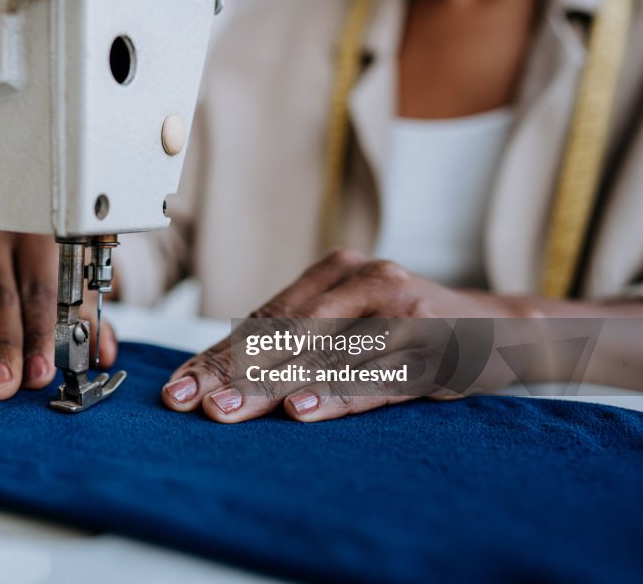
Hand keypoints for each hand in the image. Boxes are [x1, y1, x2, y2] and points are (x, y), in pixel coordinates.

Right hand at [0, 218, 117, 400]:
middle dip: (0, 348)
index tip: (39, 372)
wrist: (24, 246)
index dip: (40, 335)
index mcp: (37, 238)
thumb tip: (102, 353)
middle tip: (0, 387)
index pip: (40, 290)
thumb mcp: (80, 287)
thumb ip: (90, 321)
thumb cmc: (56, 272)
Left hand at [162, 249, 539, 422]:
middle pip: (287, 333)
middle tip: (190, 400)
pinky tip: (302, 409)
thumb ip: (301, 335)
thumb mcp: (353, 317)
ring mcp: (405, 314)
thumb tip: (224, 370)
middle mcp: (369, 282)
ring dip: (271, 387)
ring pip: (325, 356)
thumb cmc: (409, 326)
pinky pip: (377, 378)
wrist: (501, 327)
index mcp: (339, 270)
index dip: (219, 353)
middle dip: (233, 371)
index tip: (180, 385)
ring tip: (227, 410)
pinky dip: (337, 395)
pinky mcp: (435, 351)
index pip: (266, 316)